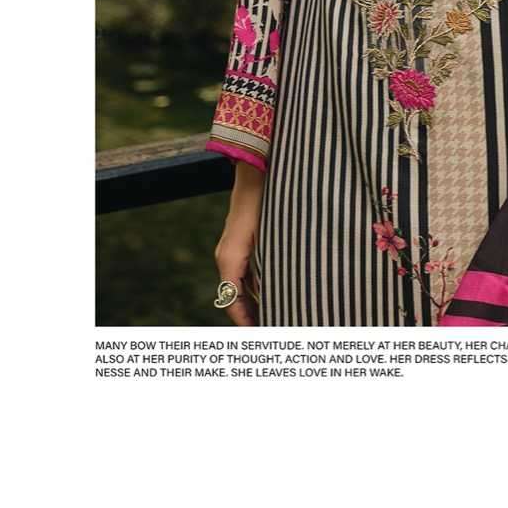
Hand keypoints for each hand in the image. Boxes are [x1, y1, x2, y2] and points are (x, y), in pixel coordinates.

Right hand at [214, 163, 263, 326]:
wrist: (256, 171)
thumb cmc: (266, 200)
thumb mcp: (270, 235)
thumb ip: (268, 266)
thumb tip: (280, 294)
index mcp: (229, 259)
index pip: (232, 302)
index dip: (246, 322)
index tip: (261, 337)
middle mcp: (226, 256)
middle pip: (235, 298)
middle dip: (252, 317)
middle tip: (274, 333)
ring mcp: (232, 249)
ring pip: (241, 286)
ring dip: (255, 302)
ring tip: (278, 317)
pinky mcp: (240, 242)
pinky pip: (245, 272)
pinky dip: (257, 287)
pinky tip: (277, 292)